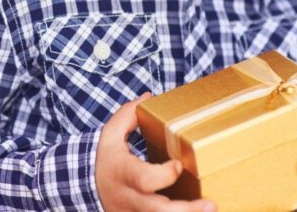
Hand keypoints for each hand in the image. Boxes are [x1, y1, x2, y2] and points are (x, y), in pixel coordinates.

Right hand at [95, 94, 216, 211]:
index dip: (164, 175)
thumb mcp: (109, 134)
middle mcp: (131, 198)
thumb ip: (128, 114)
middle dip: (186, 210)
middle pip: (158, 210)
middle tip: (210, 204)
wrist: (84, 189)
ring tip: (211, 209)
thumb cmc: (104, 159)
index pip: (144, 179)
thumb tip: (149, 96)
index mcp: (124, 173)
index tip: (179, 164)